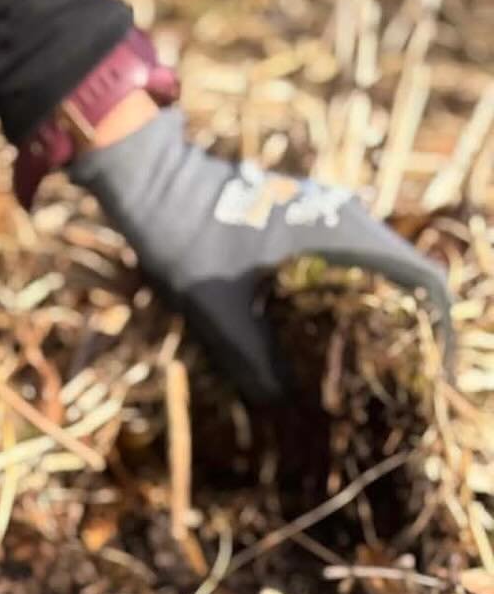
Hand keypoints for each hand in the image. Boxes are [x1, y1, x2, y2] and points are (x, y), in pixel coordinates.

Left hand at [72, 107, 450, 403]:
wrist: (157, 185)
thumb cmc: (188, 242)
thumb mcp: (219, 312)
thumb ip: (254, 362)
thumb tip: (284, 408)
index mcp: (342, 233)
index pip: (420, 275)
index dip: (437, 322)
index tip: (434, 364)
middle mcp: (346, 218)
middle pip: (406, 272)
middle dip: (411, 322)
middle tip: (398, 375)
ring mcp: (326, 214)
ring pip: (376, 264)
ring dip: (381, 307)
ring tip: (370, 360)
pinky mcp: (304, 219)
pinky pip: (346, 258)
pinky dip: (351, 292)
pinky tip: (330, 330)